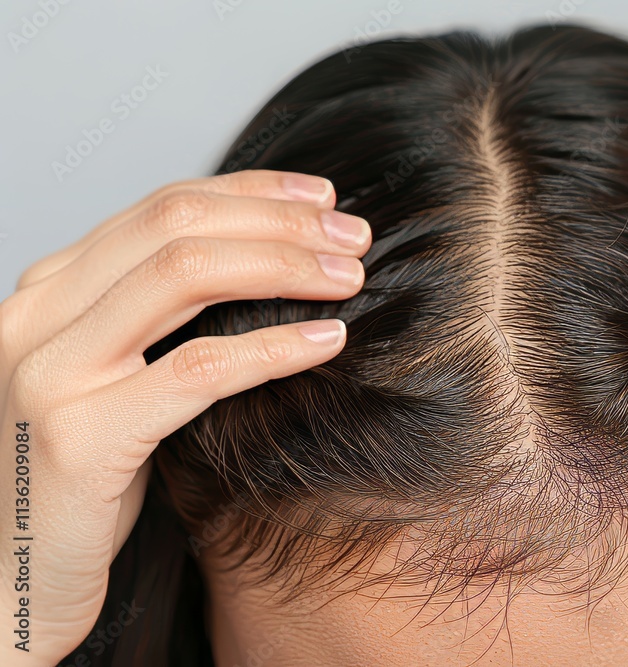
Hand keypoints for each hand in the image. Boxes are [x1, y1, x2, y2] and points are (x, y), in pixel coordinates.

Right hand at [0, 170, 369, 664]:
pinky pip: (198, 370)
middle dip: (282, 221)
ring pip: (187, 275)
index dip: (253, 193)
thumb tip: (268, 266)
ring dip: (287, 265)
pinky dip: (274, 347)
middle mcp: (37, 314)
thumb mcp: (113, 378)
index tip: (323, 198)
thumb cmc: (82, 481)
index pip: (162, 206)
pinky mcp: (78, 438)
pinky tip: (329, 340)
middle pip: (179, 227)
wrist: (10, 580)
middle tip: (354, 235)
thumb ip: (157, 320)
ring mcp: (50, 372)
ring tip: (350, 276)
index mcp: (49, 289)